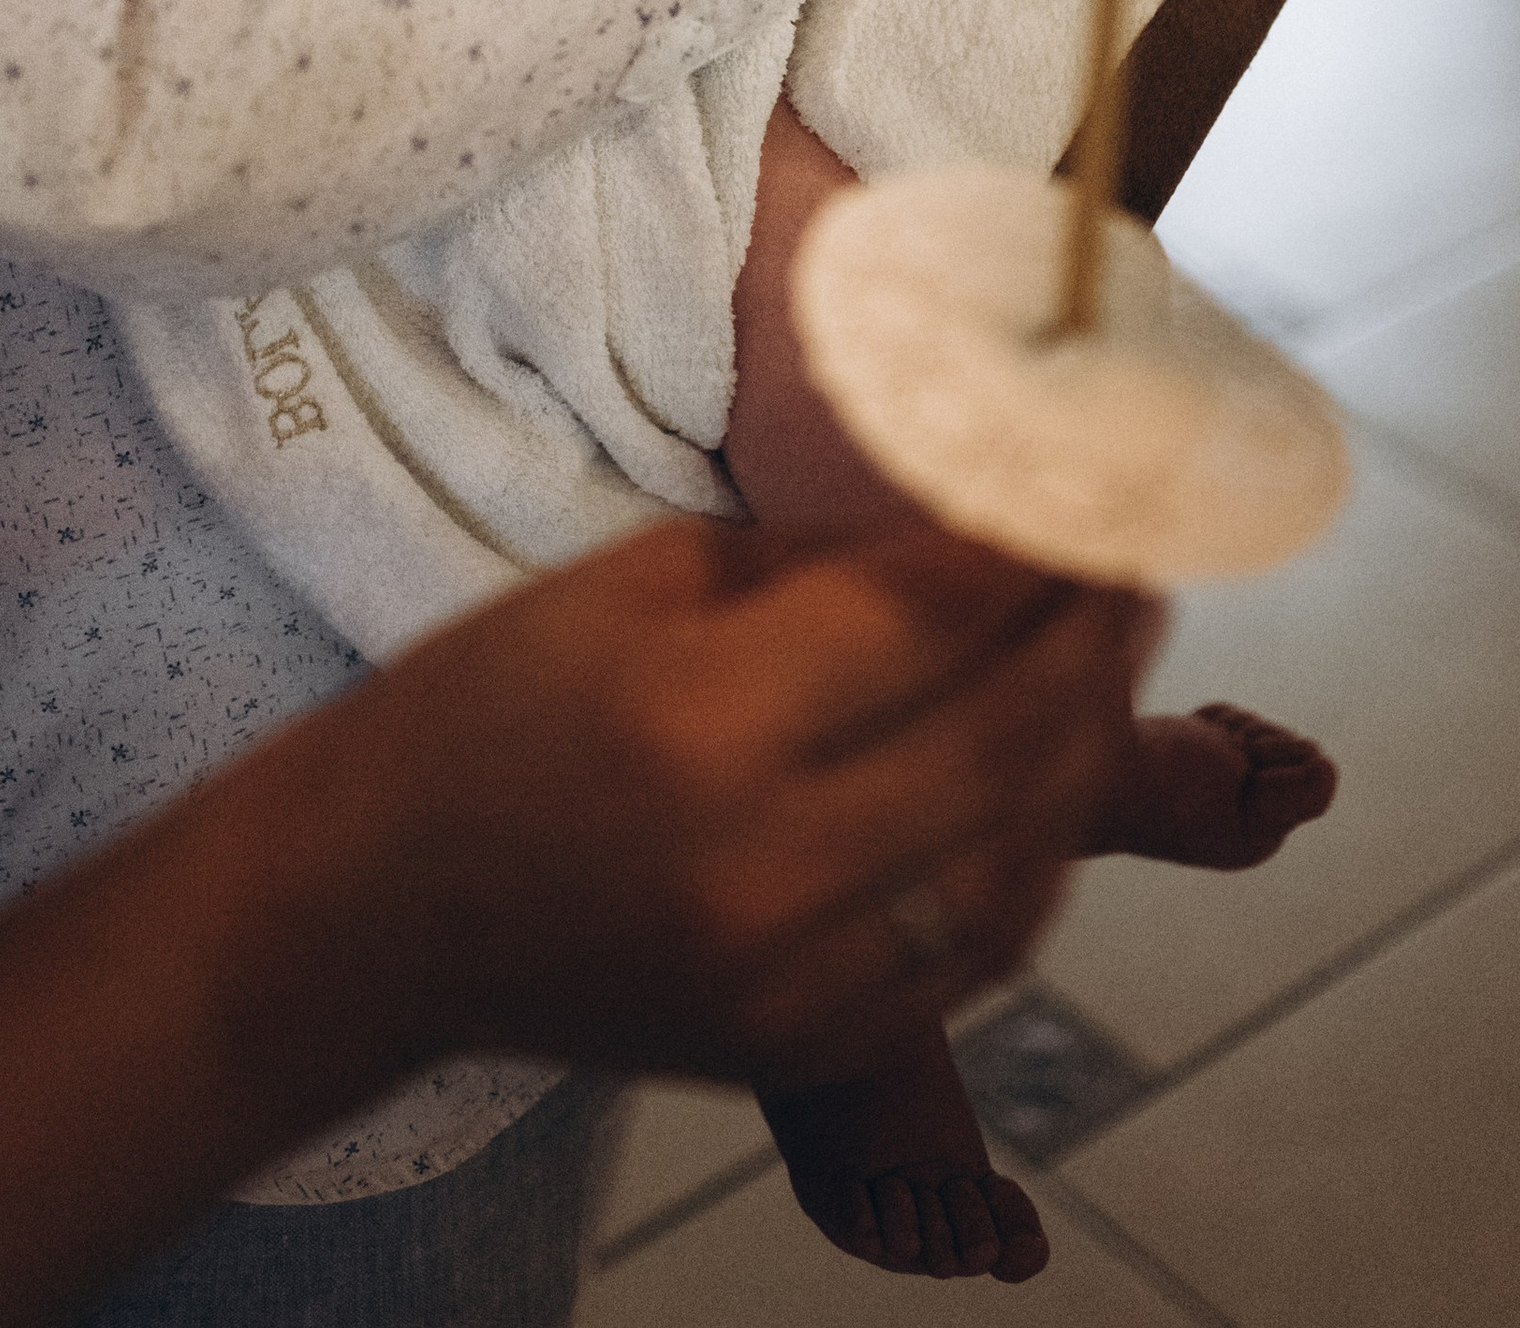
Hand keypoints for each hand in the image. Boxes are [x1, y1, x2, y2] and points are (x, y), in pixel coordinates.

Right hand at [303, 515, 1156, 1093]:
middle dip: (1093, 629)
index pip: (935, 612)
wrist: (379, 910)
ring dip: (1089, 742)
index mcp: (702, 719)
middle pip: (1004, 733)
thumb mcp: (643, 582)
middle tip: (1140, 546)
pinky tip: (1051, 772)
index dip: (1038, 537)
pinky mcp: (802, 1050)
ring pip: (1017, 857)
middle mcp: (762, 863)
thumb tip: (988, 530)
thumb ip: (824, 566)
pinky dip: (1036, 857)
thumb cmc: (492, 708)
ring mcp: (790, 977)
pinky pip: (976, 954)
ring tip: (1114, 649)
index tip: (1100, 470)